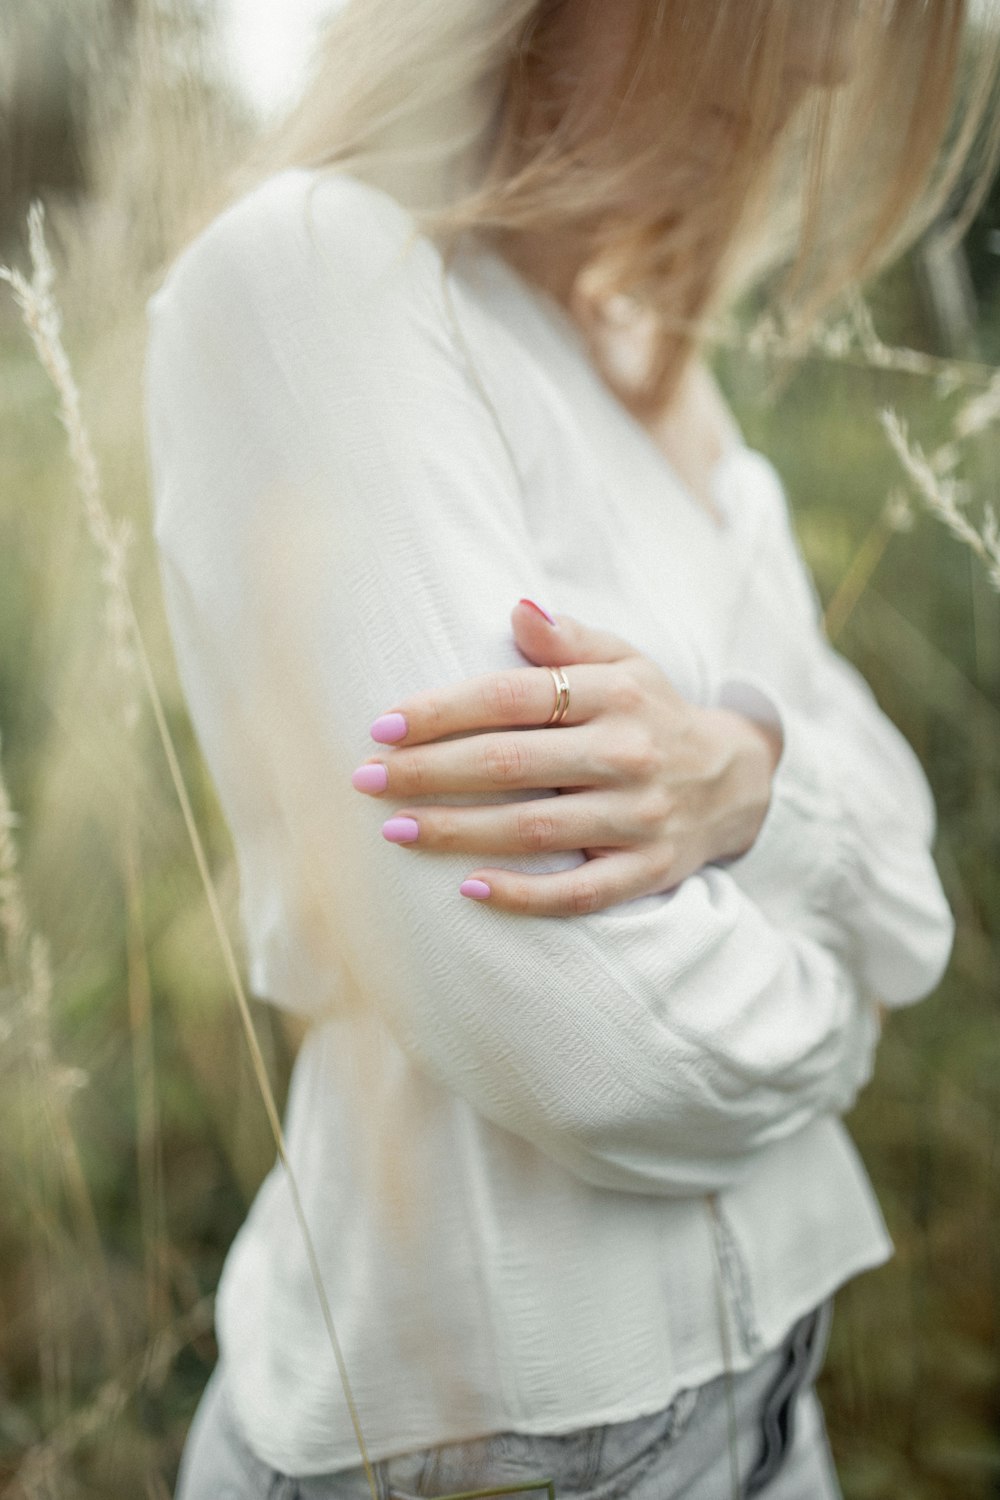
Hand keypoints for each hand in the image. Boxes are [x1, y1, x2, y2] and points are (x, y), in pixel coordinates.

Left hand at [350, 599, 781, 915]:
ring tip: (395, 830)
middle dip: (430, 772)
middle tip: (366, 780)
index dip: (442, 711)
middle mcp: (629, 753)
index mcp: (616, 694)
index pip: (513, 697)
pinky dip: (524, 895)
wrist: (736, 782)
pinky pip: (580, 893)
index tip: (382, 726)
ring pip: (534, 830)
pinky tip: (468, 890)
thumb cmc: (652, 714)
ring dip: (457, 832)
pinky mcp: (648, 872)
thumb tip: (517, 609)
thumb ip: (570, 639)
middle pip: (512, 764)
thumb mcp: (625, 662)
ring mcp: (641, 817)